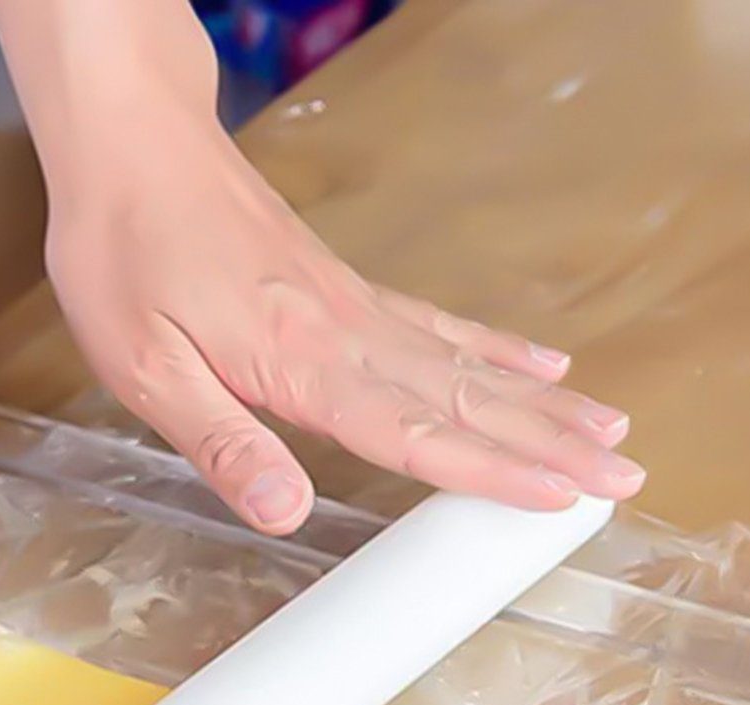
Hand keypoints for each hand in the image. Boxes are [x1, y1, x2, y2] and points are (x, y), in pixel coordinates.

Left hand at [45, 113, 644, 534]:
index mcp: (300, 363)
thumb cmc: (125, 254)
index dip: (489, 471)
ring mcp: (354, 306)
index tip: (559, 498)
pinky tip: (539, 365)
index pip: (413, 432)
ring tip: (610, 432)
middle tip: (623, 478)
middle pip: (465, 399)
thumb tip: (285, 516)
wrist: (131, 143)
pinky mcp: (346, 288)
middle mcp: (345, 333)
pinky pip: (440, 325)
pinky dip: (495, 350)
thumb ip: (222, 444)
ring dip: (542, 404)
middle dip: (550, 443)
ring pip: (467, 364)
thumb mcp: (145, 368)